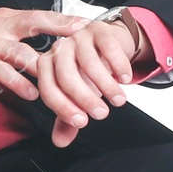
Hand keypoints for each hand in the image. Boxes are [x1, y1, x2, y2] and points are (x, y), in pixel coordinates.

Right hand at [0, 8, 90, 97]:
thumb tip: (49, 52)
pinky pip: (3, 72)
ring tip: (62, 83)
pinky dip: (20, 83)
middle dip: (60, 28)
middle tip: (81, 37)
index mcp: (6, 18)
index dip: (63, 19)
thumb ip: (19, 41)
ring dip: (43, 69)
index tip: (86, 23)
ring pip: (22, 53)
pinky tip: (32, 93)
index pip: (39, 15)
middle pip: (34, 23)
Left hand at [35, 12, 141, 147]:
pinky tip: (125, 78)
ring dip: (106, 86)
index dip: (63, 108)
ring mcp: (79, 37)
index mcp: (47, 66)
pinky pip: (109, 48)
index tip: (81, 122)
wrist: (110, 44)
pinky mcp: (100, 30)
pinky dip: (118, 65)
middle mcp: (60, 49)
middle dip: (85, 98)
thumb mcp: (79, 96)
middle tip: (101, 114)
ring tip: (118, 101)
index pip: (48, 89)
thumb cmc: (89, 71)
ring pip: (89, 63)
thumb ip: (68, 117)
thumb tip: (60, 142)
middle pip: (66, 76)